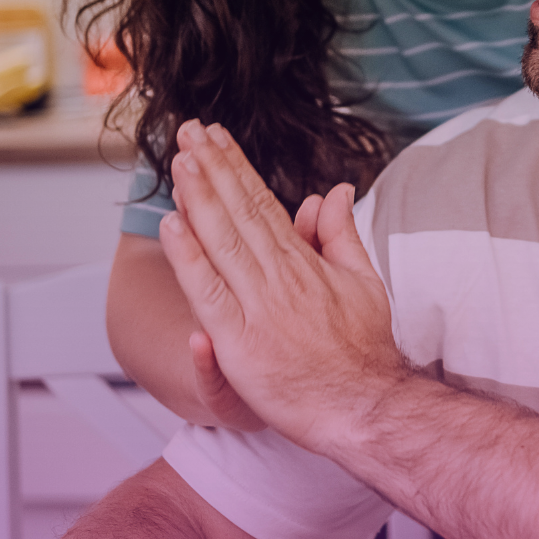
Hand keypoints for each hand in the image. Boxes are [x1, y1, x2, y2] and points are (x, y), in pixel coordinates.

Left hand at [158, 119, 406, 451]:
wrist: (366, 406)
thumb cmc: (365, 352)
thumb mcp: (364, 282)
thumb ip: (342, 235)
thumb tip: (335, 191)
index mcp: (305, 262)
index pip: (263, 203)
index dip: (235, 168)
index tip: (214, 138)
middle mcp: (281, 276)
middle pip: (239, 211)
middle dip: (212, 168)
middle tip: (188, 131)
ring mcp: (259, 306)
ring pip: (222, 240)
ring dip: (198, 197)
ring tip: (179, 160)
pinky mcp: (240, 341)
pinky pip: (207, 291)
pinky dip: (189, 256)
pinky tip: (172, 224)